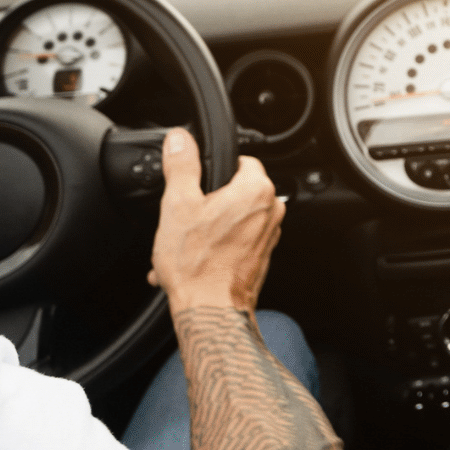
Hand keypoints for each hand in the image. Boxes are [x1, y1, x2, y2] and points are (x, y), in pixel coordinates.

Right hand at [149, 128, 284, 312]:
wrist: (209, 311)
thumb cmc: (197, 264)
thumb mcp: (178, 204)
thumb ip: (181, 165)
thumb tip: (180, 139)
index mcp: (257, 190)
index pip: (239, 159)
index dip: (212, 169)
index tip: (195, 184)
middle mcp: (270, 211)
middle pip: (233, 191)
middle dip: (205, 204)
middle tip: (184, 219)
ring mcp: (268, 237)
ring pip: (230, 219)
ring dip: (204, 229)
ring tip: (181, 245)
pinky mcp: (260, 258)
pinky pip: (233, 242)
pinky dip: (212, 247)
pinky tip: (190, 260)